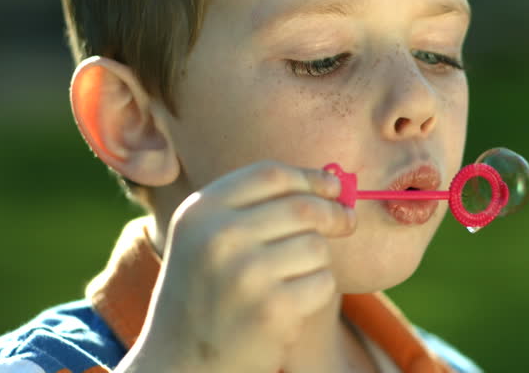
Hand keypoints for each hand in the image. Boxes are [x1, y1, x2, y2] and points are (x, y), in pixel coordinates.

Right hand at [115, 160, 355, 372]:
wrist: (182, 359)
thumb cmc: (208, 290)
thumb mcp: (211, 235)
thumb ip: (262, 205)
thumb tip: (335, 183)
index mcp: (202, 210)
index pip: (271, 173)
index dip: (310, 178)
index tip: (333, 187)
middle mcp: (219, 236)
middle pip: (302, 207)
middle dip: (333, 213)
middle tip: (346, 222)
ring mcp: (245, 273)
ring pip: (317, 246)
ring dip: (316, 261)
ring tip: (288, 280)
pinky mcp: (272, 309)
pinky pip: (322, 282)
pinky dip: (316, 291)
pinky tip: (289, 305)